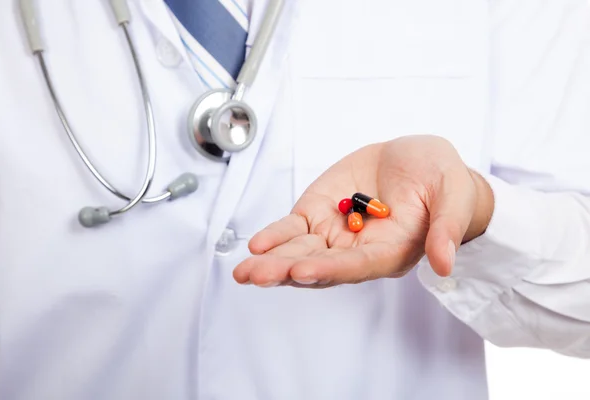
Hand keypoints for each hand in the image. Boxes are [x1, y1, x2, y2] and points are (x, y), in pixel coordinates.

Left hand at [233, 135, 493, 287]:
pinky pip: (294, 228)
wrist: (420, 161)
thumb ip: (447, 228)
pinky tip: (256, 246)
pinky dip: (275, 236)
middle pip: (320, 266)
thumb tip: (445, 265)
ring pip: (300, 251)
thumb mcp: (453, 195)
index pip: (358, 265)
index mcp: (391, 251)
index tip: (303, 271)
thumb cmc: (442, 179)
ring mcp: (336, 232)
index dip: (331, 269)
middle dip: (287, 271)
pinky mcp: (320, 212)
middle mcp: (359, 249)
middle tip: (256, 276)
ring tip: (245, 270)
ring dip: (272, 261)